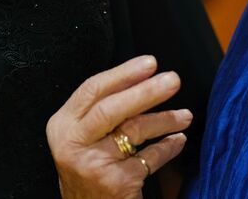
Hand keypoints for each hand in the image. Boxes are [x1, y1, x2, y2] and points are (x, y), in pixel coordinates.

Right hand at [47, 56, 192, 198]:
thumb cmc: (89, 166)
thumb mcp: (82, 136)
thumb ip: (99, 111)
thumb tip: (140, 77)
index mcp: (62, 125)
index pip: (92, 90)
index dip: (123, 73)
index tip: (150, 63)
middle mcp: (73, 144)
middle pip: (112, 108)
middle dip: (146, 92)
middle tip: (173, 80)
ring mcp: (93, 164)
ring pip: (135, 131)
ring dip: (165, 120)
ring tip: (185, 116)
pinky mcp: (115, 183)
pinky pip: (150, 158)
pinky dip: (168, 148)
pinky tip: (178, 140)